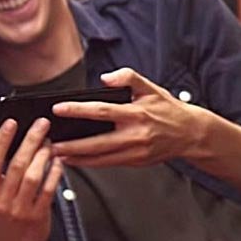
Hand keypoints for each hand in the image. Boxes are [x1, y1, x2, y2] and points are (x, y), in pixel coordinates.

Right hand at [0, 118, 63, 240]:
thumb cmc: (2, 220)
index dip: (1, 140)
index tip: (11, 123)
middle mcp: (1, 201)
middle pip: (15, 164)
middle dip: (30, 140)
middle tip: (41, 124)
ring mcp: (19, 209)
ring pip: (32, 176)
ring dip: (43, 155)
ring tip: (49, 142)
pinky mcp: (37, 216)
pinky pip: (47, 190)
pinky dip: (54, 174)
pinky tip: (58, 162)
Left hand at [50, 67, 209, 167]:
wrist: (190, 133)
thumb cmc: (168, 109)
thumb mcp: (150, 87)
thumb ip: (128, 77)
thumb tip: (106, 78)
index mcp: (136, 113)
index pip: (101, 111)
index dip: (78, 110)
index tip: (58, 109)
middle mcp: (135, 135)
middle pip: (97, 142)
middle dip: (71, 145)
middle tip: (50, 144)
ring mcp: (136, 152)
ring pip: (101, 158)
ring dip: (77, 158)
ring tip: (57, 155)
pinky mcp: (136, 162)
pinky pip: (109, 164)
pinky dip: (91, 163)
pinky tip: (76, 160)